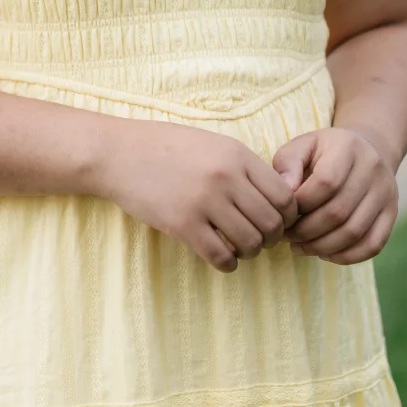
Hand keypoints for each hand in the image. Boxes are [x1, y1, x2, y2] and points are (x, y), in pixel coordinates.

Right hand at [98, 119, 302, 273]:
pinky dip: (228, 263)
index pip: (284, 196)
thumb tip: (276, 195)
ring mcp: (204, 202)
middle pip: (272, 223)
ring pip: (251, 243)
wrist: (118, 153)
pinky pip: (221, 256)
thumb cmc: (166, 147)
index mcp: (237, 155)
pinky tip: (221, 257)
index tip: (276, 221)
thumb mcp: (212, 143)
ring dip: (250, 252)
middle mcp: (226, 178)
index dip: (288, 215)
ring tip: (239, 247)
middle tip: (260, 239)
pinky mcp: (182, 225)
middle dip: (271, 238)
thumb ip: (243, 165)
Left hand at [271, 129, 397, 263]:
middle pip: (338, 212)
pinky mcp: (392, 214)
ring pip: (354, 232)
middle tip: (287, 236)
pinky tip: (324, 253)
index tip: (283, 213)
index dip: (300, 204)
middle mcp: (373, 169)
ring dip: (321, 246)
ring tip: (299, 247)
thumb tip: (285, 191)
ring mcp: (386, 193)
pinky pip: (372, 245)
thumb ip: (287, 164)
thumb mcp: (302, 147)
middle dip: (306, 231)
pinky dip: (346, 256)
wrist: (365, 151)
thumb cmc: (323, 153)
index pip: (325, 183)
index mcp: (348, 147)